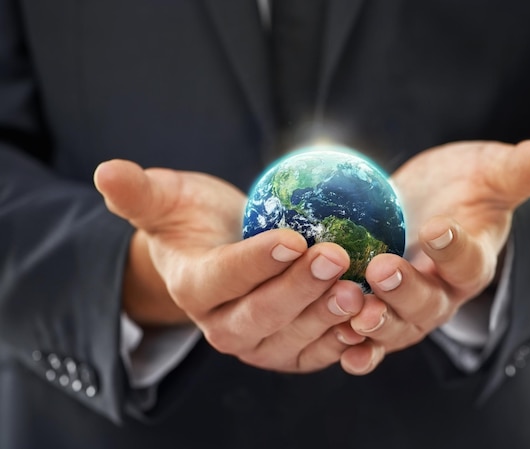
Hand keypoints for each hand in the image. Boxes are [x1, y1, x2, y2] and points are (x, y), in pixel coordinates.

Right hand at [94, 160, 364, 372]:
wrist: (219, 253)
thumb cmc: (194, 221)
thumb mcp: (167, 199)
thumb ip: (140, 193)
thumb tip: (105, 170)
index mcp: (194, 287)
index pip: (222, 279)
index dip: (254, 262)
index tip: (291, 237)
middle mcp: (222, 324)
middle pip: (260, 316)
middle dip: (298, 290)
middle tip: (335, 258)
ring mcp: (256, 342)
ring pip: (291, 341)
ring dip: (326, 319)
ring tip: (359, 292)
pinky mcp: (286, 349)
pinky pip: (314, 353)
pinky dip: (343, 342)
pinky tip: (370, 317)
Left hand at [337, 140, 529, 373]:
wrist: (435, 205)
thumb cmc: (466, 187)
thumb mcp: (490, 174)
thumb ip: (516, 171)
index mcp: (474, 262)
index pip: (470, 261)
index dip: (455, 248)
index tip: (436, 227)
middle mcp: (444, 293)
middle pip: (429, 304)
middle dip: (405, 291)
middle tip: (381, 270)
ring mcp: (410, 306)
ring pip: (397, 327)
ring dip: (375, 324)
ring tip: (353, 313)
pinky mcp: (380, 308)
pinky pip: (368, 337)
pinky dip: (355, 345)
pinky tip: (337, 343)